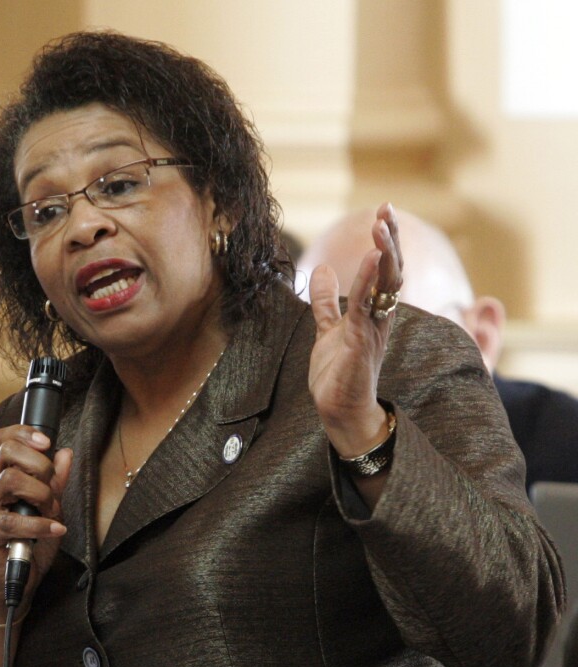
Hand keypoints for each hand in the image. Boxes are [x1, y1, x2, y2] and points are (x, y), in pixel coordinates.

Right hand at [0, 423, 71, 617]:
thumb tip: (65, 453)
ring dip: (40, 492)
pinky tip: (56, 529)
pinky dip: (40, 524)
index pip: (3, 441)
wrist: (15, 580)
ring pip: (9, 479)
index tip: (46, 442)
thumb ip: (57, 482)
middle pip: (6, 451)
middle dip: (38, 462)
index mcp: (4, 476)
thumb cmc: (31, 543)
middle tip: (53, 484)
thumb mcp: (51, 509)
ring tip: (52, 509)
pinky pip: (12, 520)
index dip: (23, 433)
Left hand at [307, 202, 402, 456]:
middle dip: (391, 239)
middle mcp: (380, 316)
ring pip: (386, 284)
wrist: (339, 409)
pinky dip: (369, 281)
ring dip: (385, 253)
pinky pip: (367, 305)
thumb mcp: (328, 328)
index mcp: (375, 311)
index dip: (387, 241)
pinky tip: (371, 258)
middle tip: (387, 208)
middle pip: (392, 270)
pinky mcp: (361, 341)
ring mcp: (373, 328)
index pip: (385, 269)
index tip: (384, 212)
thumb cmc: (339, 373)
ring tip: (382, 225)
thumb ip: (326, 301)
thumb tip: (321, 270)